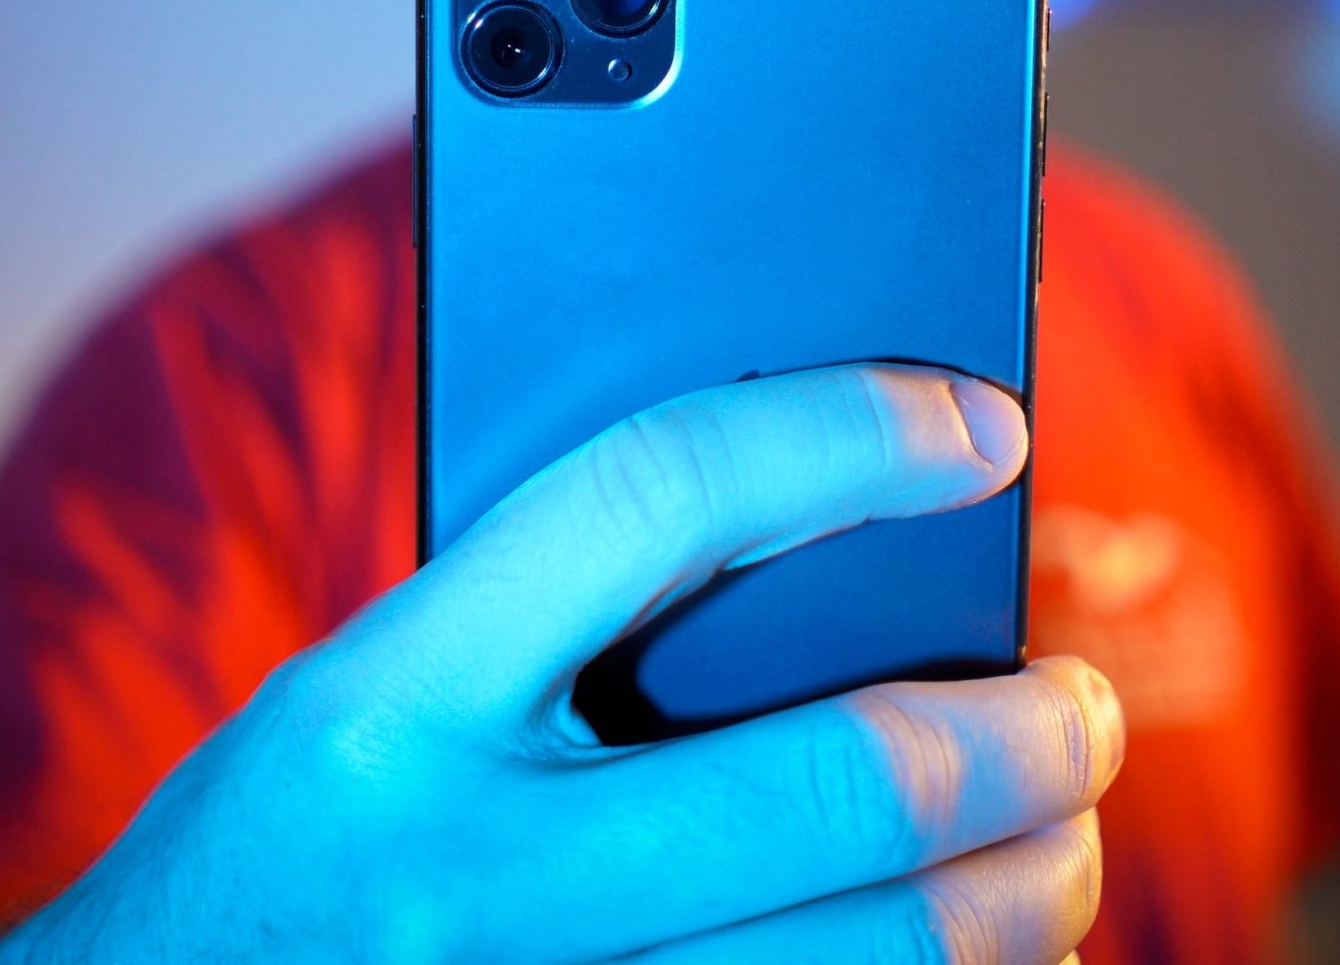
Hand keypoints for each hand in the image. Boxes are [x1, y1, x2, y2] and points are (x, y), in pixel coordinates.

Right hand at [0, 363, 1120, 962]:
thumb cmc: (259, 862)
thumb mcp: (355, 703)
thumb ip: (532, 624)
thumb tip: (815, 534)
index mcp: (382, 700)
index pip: (649, 497)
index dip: (842, 437)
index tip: (978, 428)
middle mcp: (458, 868)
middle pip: (836, 776)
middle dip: (1022, 734)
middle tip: (1080, 708)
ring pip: (877, 954)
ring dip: (1023, 894)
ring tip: (1063, 843)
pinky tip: (961, 957)